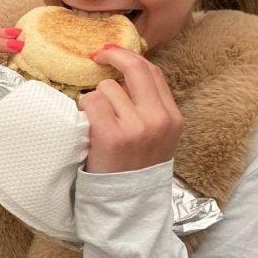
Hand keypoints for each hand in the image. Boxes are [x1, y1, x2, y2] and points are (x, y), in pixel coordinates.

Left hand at [79, 47, 182, 173]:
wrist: (127, 202)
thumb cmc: (135, 166)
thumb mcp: (157, 136)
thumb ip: (148, 105)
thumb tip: (123, 71)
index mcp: (172, 117)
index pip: (153, 72)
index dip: (130, 57)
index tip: (112, 55)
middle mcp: (158, 119)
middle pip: (135, 68)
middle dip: (112, 55)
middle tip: (97, 55)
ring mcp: (136, 127)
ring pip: (108, 86)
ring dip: (96, 96)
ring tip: (97, 118)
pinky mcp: (112, 135)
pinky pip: (92, 101)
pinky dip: (85, 107)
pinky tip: (88, 122)